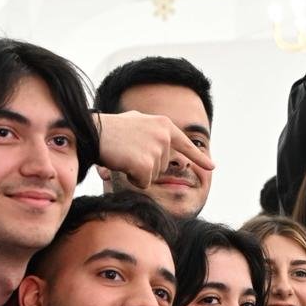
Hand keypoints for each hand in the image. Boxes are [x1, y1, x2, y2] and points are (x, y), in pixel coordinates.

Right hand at [92, 111, 214, 188]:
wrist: (92, 132)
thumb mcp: (138, 122)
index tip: (212, 166)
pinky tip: (123, 164)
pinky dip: (133, 179)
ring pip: (154, 175)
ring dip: (139, 171)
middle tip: (128, 150)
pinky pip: (145, 183)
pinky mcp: (146, 164)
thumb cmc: (111, 129)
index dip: (198, 157)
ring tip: (124, 154)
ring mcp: (156, 149)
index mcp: (164, 125)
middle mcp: (165, 136)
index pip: (185, 144)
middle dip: (146, 164)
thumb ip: (156, 131)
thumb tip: (167, 137)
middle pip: (163, 165)